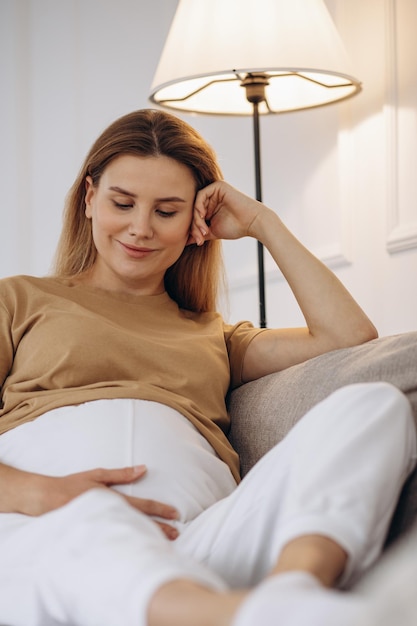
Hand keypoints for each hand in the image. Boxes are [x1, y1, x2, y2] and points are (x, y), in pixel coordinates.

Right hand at [26, 465, 179, 539]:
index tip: (175, 514)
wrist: (45, 499)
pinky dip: (128, 544)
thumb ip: (121, 474)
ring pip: (129, 533)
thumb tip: (143, 468)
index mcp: (112, 498)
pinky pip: (114, 540)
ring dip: (146, 537)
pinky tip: (137, 548)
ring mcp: (101, 526)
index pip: (141, 505)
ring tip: (163, 543)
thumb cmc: (71, 485)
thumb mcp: (97, 474)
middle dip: (159, 529)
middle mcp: (109, 513)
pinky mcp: (93, 535)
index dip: (160, 509)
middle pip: (139, 522)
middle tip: (176, 535)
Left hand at [188, 181, 266, 245]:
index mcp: (210, 206)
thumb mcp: (212, 231)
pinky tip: (203, 217)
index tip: (198, 241)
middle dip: (194, 226)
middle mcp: (211, 197)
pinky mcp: (218, 186)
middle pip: (194, 210)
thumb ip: (199, 233)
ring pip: (196, 204)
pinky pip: (201, 195)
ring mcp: (215, 190)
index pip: (194, 216)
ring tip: (204, 231)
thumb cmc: (236, 228)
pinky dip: (199, 207)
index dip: (193, 229)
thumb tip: (184, 241)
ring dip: (197, 219)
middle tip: (199, 238)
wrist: (253, 223)